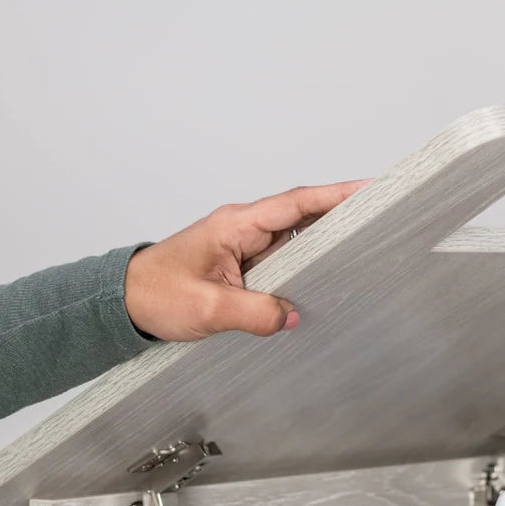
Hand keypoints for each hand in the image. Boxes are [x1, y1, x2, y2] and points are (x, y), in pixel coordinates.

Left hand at [124, 179, 367, 340]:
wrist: (125, 303)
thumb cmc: (156, 295)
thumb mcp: (207, 308)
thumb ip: (254, 313)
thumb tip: (291, 318)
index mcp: (235, 225)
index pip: (295, 204)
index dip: (333, 195)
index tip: (367, 188)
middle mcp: (243, 229)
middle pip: (303, 214)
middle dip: (340, 213)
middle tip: (379, 216)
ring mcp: (244, 247)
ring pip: (295, 238)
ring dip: (325, 240)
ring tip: (362, 245)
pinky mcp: (244, 266)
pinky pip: (283, 259)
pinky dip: (305, 264)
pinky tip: (324, 276)